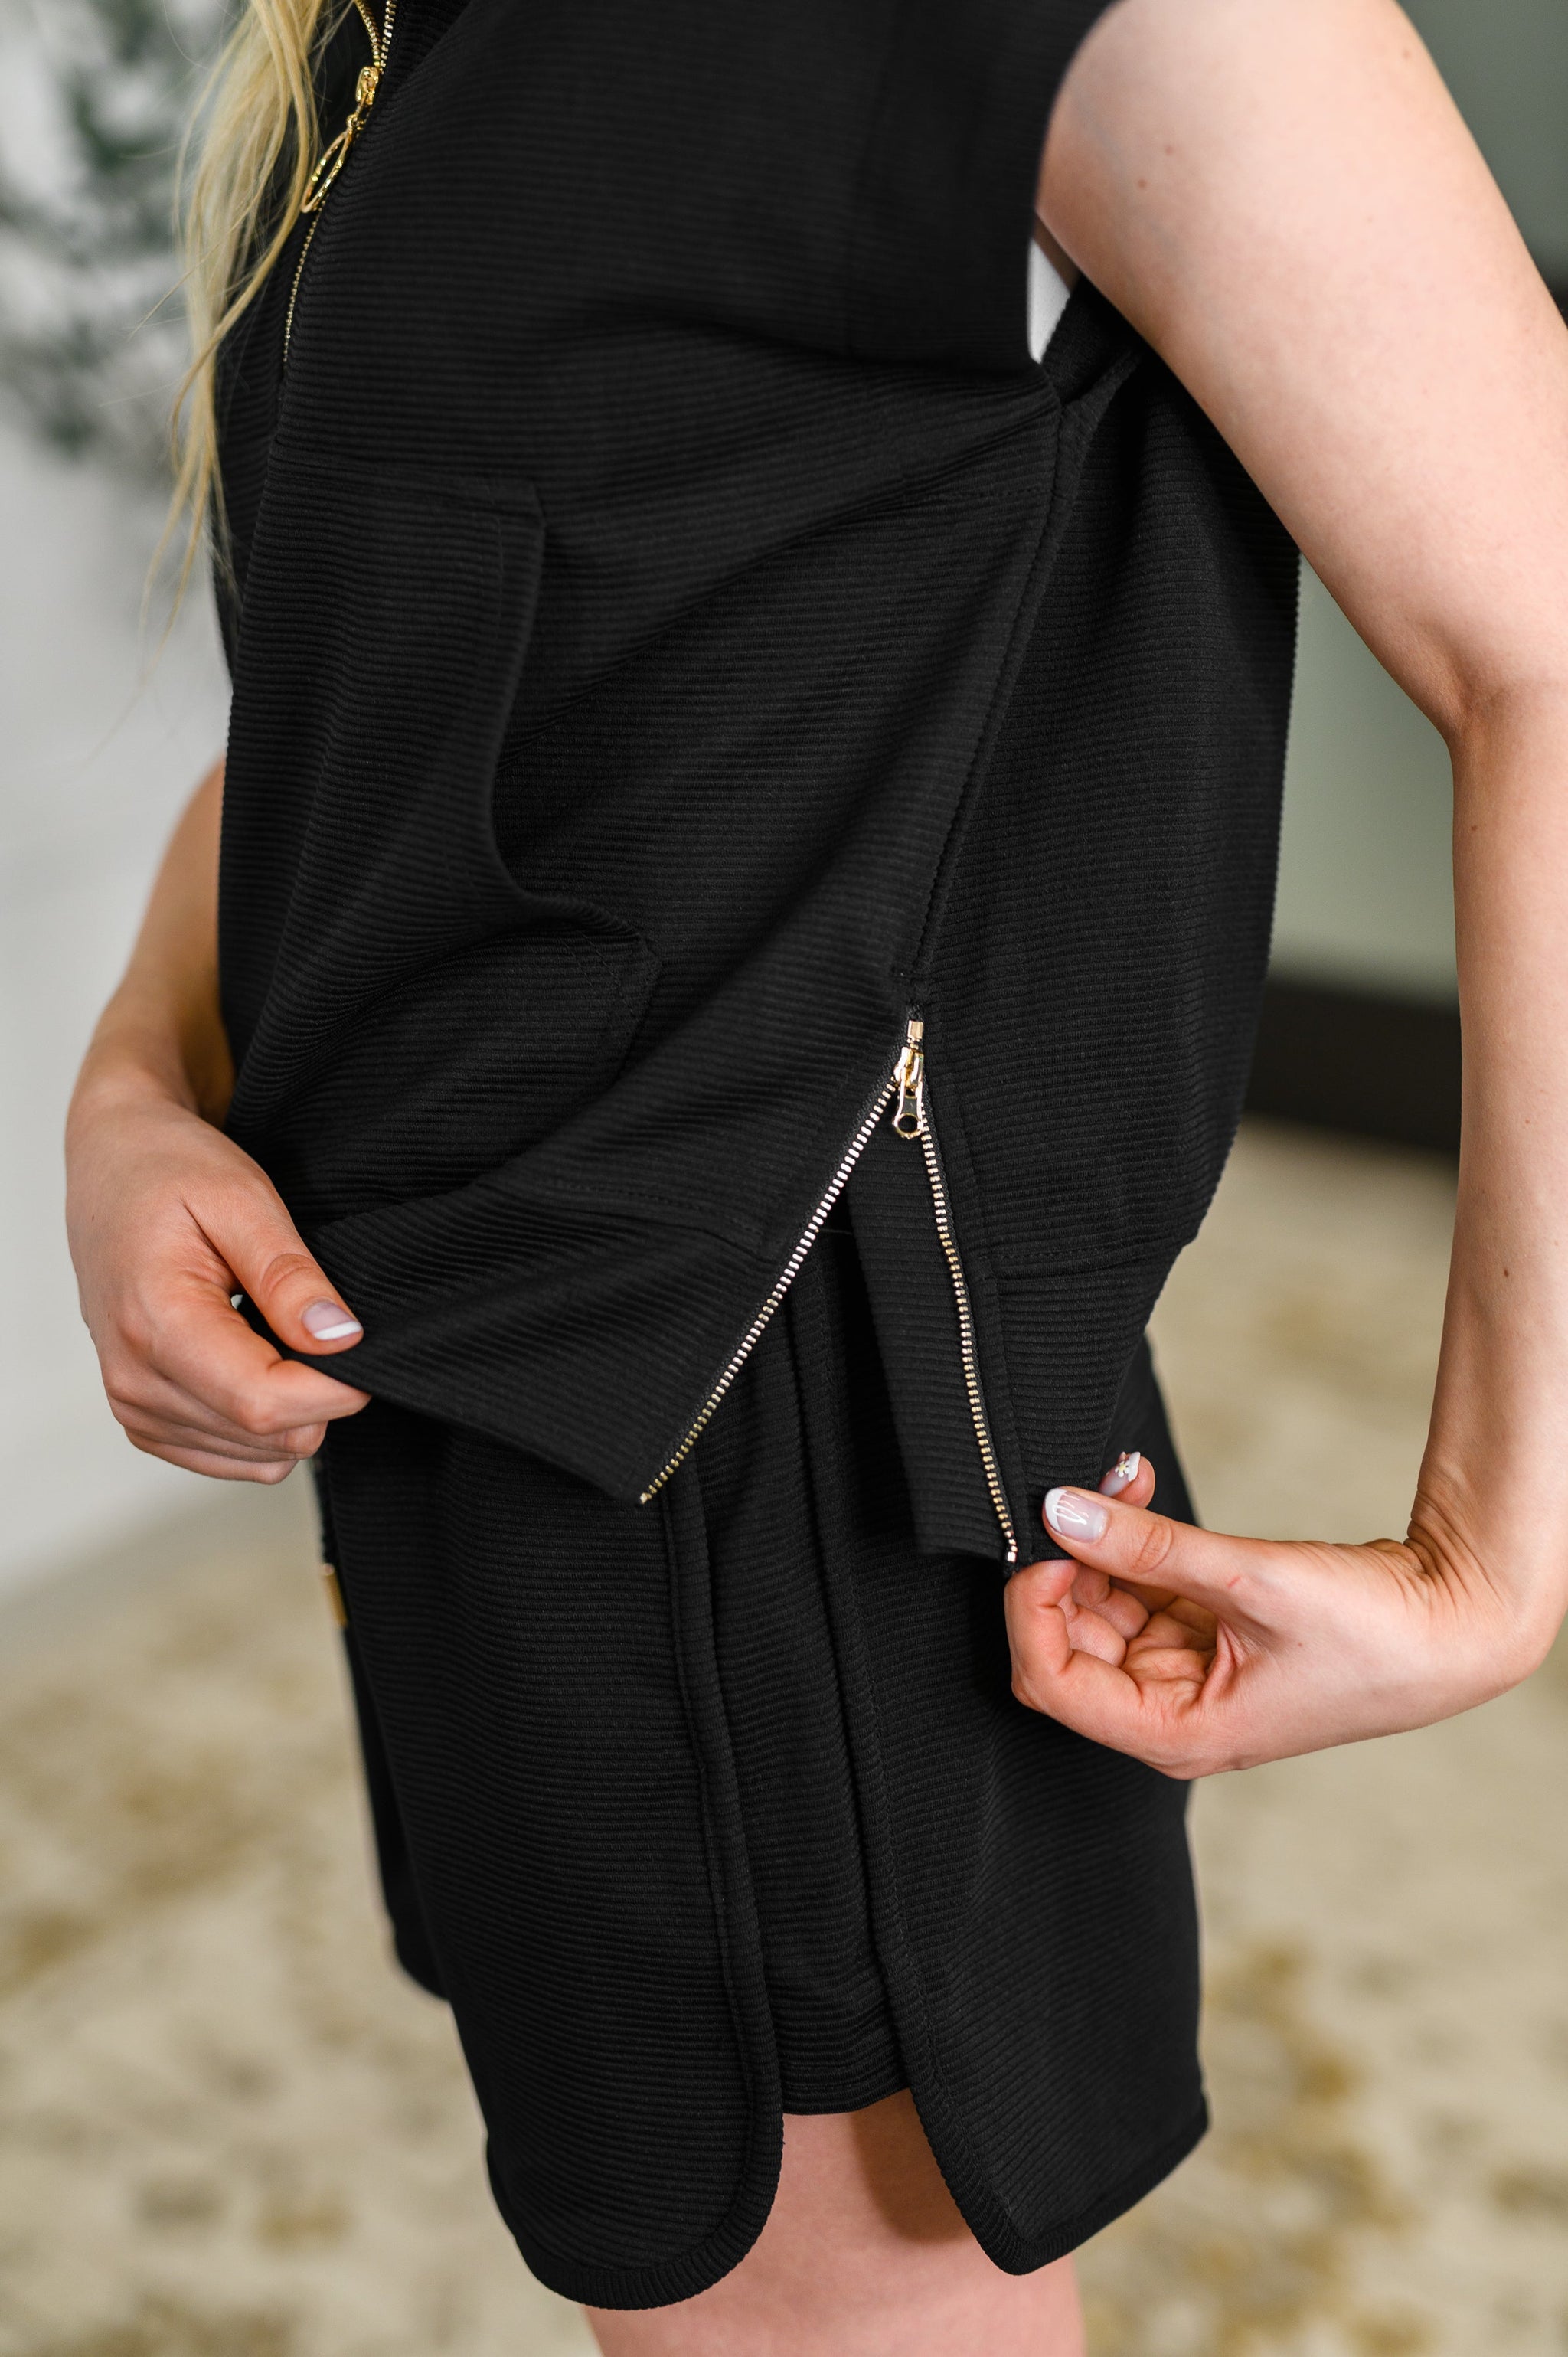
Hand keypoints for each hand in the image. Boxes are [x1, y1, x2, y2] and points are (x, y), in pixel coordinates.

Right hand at [66, 1074, 369, 1481]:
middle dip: (319, 1393)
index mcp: (155, 1323)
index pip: (263, 1404)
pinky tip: (257, 1358)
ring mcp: (136, 1406)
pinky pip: (235, 1458)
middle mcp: (135, 1379)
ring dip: (293, 1408)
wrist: (112, 1167)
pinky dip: (263, 1423)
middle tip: (316, 1323)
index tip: (363, 1349)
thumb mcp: (242, 1198)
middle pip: (267, 1438)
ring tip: (277, 1332)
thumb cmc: (168, 1171)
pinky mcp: (146, 1419)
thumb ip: (289, 1276)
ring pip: (259, 1458)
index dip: (335, 1390)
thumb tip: (339, 1339)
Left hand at [1005, 1463, 1548, 1777]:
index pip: (1052, 1684)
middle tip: (1090, 1489)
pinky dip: (1132, 1543)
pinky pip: (1139, 1589)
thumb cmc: (1372, 1634)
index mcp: (1174, 1734)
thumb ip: (1149, 1546)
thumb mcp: (1251, 1580)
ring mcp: (1185, 1675)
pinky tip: (1139, 1491)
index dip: (1034, 1610)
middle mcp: (1169, 1713)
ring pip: (1099, 1608)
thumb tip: (1061, 1513)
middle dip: (1068, 1563)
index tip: (1054, 1542)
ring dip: (1099, 1542)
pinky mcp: (1203, 1636)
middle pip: (1066, 1644)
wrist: (1452, 1624)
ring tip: (1124, 1476)